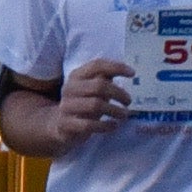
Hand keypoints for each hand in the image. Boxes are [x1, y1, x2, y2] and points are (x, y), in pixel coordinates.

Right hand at [0, 57, 129, 155]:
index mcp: (77, 75)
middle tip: (128, 101)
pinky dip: (105, 126)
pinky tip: (113, 126)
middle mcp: (70, 88)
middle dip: (118, 93)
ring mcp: (66, 107)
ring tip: (124, 115)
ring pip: (95, 105)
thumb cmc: (82, 103)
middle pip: (99, 86)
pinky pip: (89, 125)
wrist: (58, 125)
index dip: (116, 67)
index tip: (132, 74)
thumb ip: (104, 78)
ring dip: (114, 110)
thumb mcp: (91, 88)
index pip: (97, 65)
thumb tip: (127, 71)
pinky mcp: (66, 124)